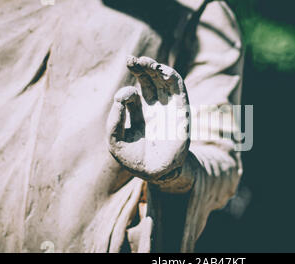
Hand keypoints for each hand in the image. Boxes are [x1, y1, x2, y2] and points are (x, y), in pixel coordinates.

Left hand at [107, 56, 190, 181]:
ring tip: (145, 61)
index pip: (133, 94)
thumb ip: (114, 119)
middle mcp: (154, 108)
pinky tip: (162, 70)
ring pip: (164, 81)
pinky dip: (172, 78)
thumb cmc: (134, 159)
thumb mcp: (115, 140)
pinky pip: (178, 90)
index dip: (127, 92)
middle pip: (149, 81)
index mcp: (139, 114)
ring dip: (155, 68)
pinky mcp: (180, 111)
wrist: (157, 174)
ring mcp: (168, 108)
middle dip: (140, 69)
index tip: (123, 98)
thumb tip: (119, 97)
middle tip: (131, 59)